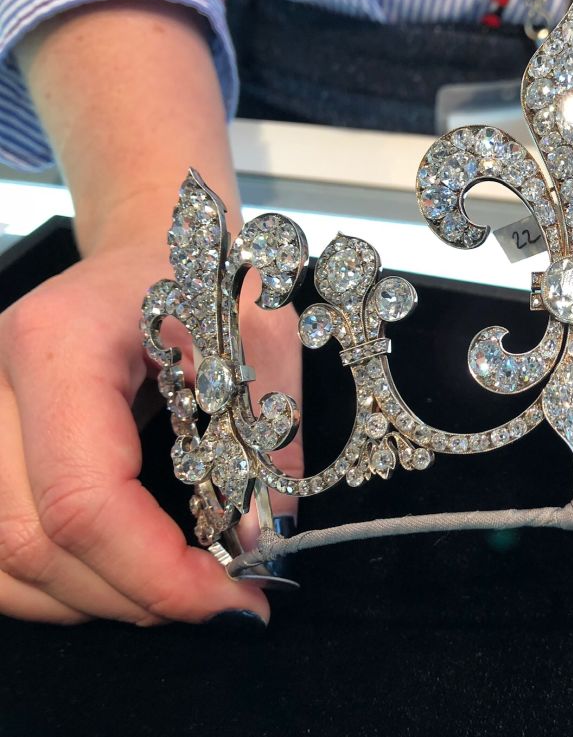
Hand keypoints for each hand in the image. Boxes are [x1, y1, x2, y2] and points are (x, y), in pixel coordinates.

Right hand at [0, 241, 302, 623]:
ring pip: (0, 561)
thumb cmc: (208, 279)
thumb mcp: (262, 339)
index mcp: (61, 344)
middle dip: (137, 594)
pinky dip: (58, 584)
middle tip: (225, 602)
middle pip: (32, 541)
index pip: (84, 499)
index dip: (157, 572)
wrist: (148, 246)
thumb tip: (262, 540)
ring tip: (182, 591)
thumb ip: (269, 436)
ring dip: (97, 599)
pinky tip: (124, 576)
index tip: (237, 596)